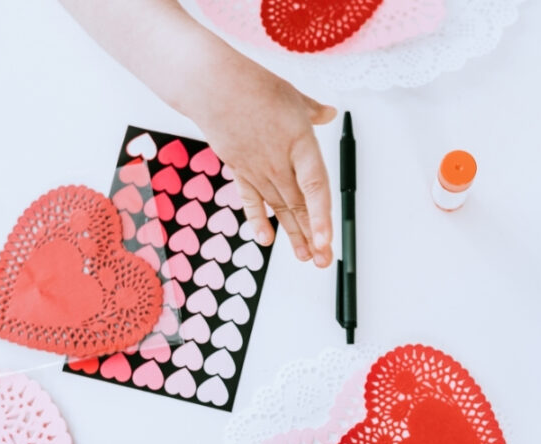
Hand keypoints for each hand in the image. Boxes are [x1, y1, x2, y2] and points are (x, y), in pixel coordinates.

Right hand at [190, 56, 334, 266]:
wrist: (212, 86)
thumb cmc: (252, 86)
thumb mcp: (293, 97)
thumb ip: (313, 112)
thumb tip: (328, 113)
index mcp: (300, 144)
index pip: (314, 187)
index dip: (321, 216)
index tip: (325, 240)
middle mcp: (279, 162)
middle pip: (298, 204)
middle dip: (312, 236)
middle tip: (324, 260)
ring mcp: (258, 169)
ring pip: (279, 208)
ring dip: (292, 234)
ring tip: (305, 257)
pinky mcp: (240, 171)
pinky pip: (251, 200)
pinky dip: (258, 220)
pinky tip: (265, 240)